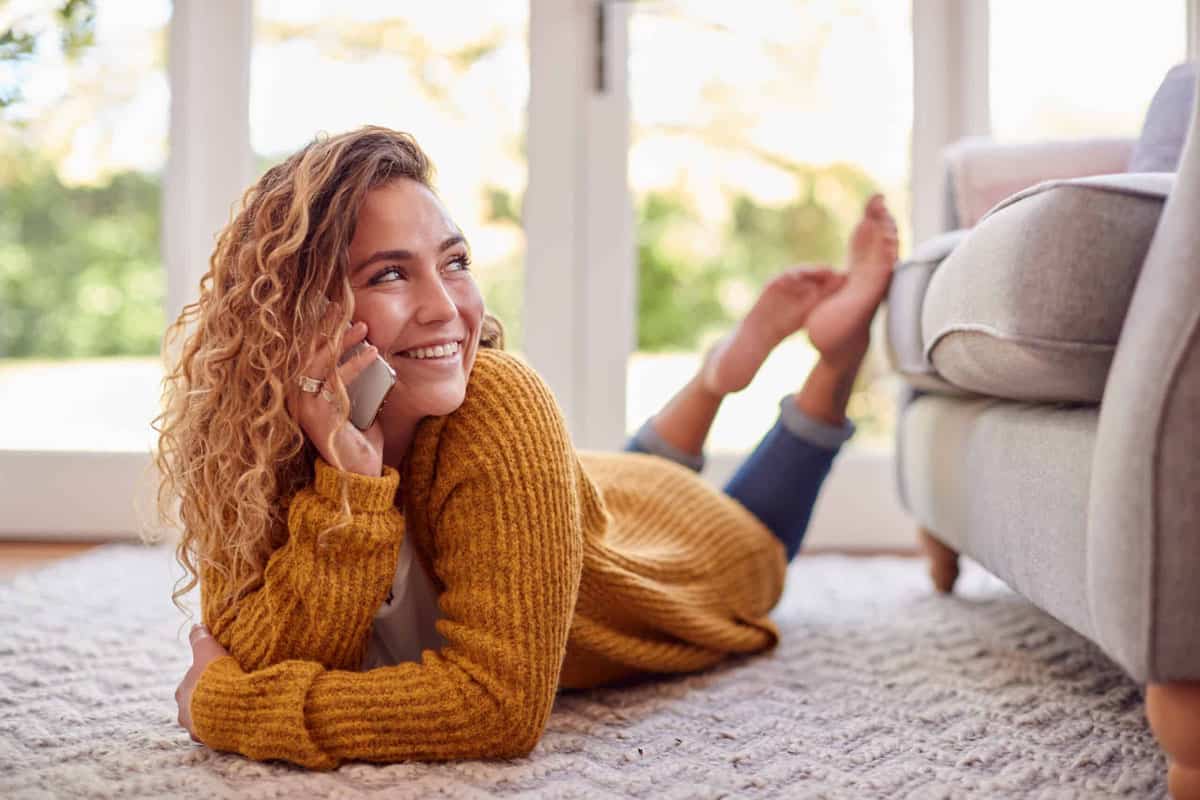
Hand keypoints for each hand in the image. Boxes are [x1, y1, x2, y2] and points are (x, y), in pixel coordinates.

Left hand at [176, 624, 228, 742]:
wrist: (230, 706)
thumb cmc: (217, 677)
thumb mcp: (208, 650)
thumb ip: (201, 638)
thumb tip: (195, 625)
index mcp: (181, 691)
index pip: (189, 684)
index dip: (203, 678)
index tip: (218, 675)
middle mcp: (183, 712)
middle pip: (193, 704)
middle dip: (205, 699)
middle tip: (227, 691)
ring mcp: (195, 728)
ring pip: (202, 720)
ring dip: (213, 715)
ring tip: (233, 706)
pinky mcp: (209, 741)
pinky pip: (215, 733)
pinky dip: (223, 727)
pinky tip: (236, 719)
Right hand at [286, 300, 386, 476]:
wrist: (358, 474)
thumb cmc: (359, 439)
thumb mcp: (358, 402)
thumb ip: (357, 381)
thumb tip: (371, 351)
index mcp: (304, 391)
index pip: (307, 352)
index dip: (318, 329)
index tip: (333, 307)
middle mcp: (297, 396)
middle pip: (308, 351)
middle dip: (325, 326)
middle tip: (341, 305)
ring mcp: (303, 405)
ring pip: (319, 362)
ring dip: (341, 341)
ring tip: (363, 326)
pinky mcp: (316, 414)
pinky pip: (336, 381)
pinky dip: (355, 364)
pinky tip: (372, 353)